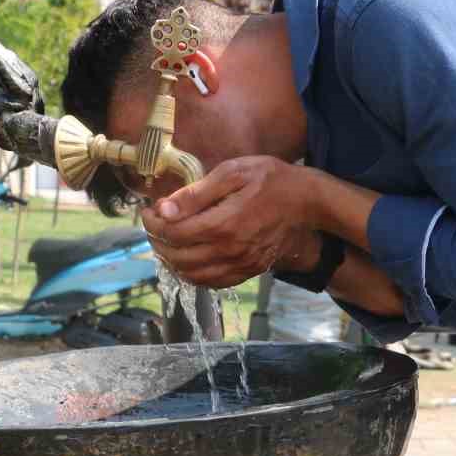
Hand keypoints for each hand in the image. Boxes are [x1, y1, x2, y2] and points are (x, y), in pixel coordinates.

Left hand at [141, 157, 312, 287]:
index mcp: (223, 224)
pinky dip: (191, 274)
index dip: (153, 223)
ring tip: (165, 241)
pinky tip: (186, 259)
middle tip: (153, 225)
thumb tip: (164, 209)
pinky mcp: (248, 271)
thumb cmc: (270, 180)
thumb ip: (196, 194)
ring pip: (190, 274)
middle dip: (156, 241)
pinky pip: (211, 282)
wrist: (307, 203)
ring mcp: (240, 265)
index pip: (173, 232)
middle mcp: (229, 251)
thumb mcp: (232, 173)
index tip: (148, 211)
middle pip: (177, 256)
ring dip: (170, 260)